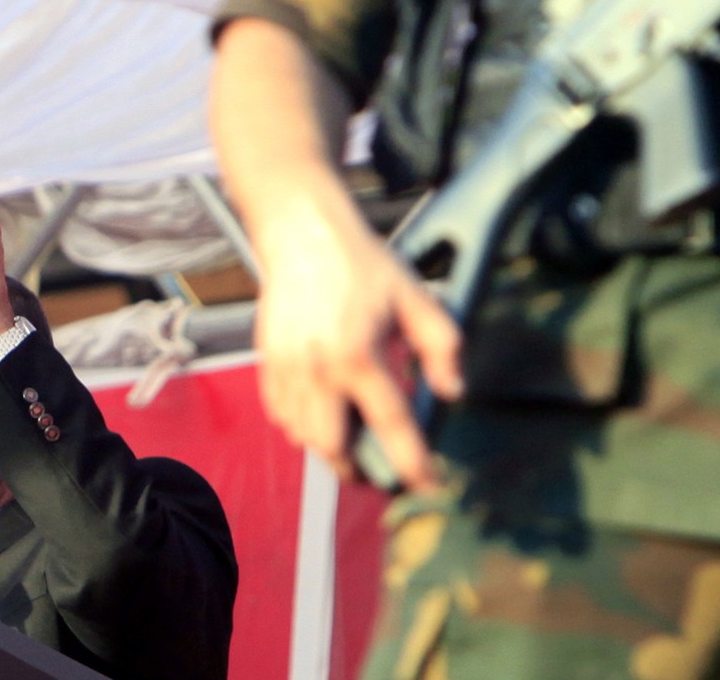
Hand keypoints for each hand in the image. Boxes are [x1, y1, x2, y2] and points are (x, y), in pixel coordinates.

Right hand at [252, 198, 462, 492]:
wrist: (302, 235)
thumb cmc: (361, 264)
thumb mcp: (415, 298)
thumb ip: (441, 347)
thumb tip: (451, 392)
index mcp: (360, 355)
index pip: (391, 426)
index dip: (413, 463)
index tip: (428, 485)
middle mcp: (319, 370)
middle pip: (334, 448)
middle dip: (360, 469)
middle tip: (382, 471)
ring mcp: (288, 369)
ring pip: (305, 438)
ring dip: (331, 450)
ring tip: (354, 447)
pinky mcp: (268, 363)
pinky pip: (283, 416)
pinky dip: (303, 427)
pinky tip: (324, 415)